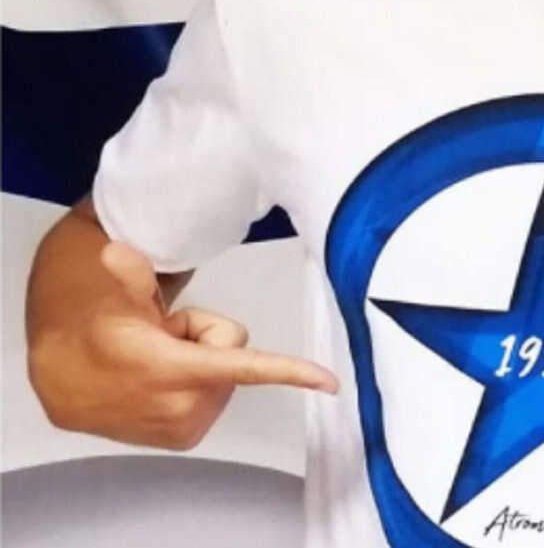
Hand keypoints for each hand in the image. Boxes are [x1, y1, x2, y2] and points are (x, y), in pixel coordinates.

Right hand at [32, 241, 337, 449]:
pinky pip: (218, 392)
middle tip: (164, 332)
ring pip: (227, 372)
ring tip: (158, 354)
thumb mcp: (117, 292)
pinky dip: (197, 381)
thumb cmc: (100, 327)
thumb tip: (115, 252)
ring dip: (199, 358)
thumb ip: (128, 273)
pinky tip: (162, 376)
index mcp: (169, 370)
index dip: (289, 371)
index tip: (329, 381)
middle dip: (205, 335)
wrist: (66, 378)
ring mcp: (183, 427)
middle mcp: (181, 406)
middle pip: (233, 347)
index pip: (242, 366)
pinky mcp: (184, 437)